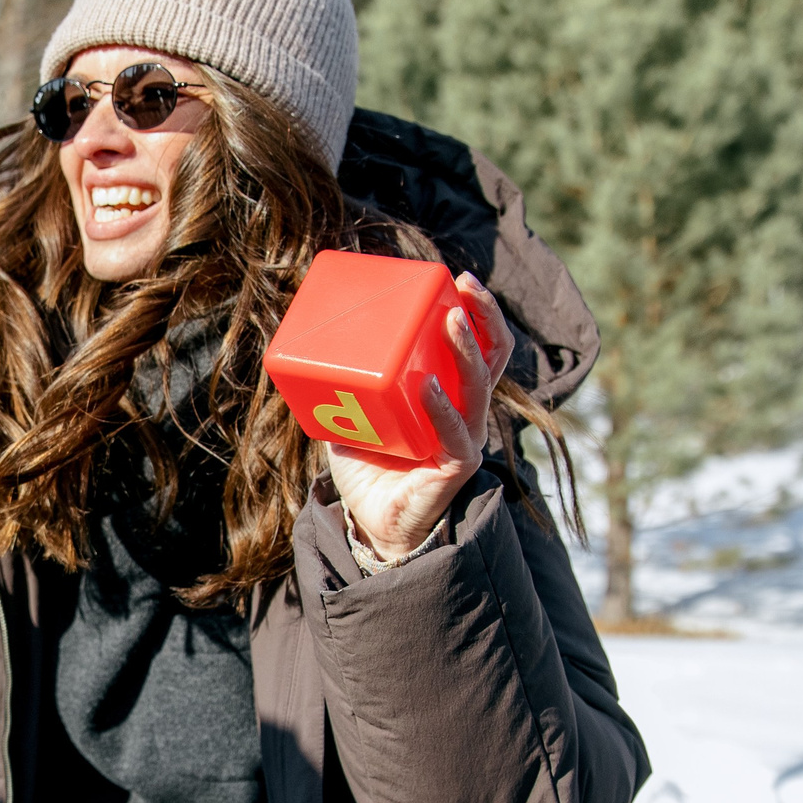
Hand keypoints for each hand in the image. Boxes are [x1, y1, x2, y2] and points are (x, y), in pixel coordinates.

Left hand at [327, 274, 511, 562]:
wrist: (370, 523)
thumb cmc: (367, 465)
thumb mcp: (353, 411)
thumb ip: (343, 382)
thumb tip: (311, 341)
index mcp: (449, 391)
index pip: (477, 344)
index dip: (476, 311)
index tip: (457, 279)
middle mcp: (465, 410)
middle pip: (491, 355)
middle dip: (484, 316)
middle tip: (465, 285)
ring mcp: (464, 437)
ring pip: (479, 387)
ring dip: (466, 350)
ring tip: (451, 321)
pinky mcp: (455, 467)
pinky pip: (455, 434)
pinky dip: (441, 408)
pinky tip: (427, 386)